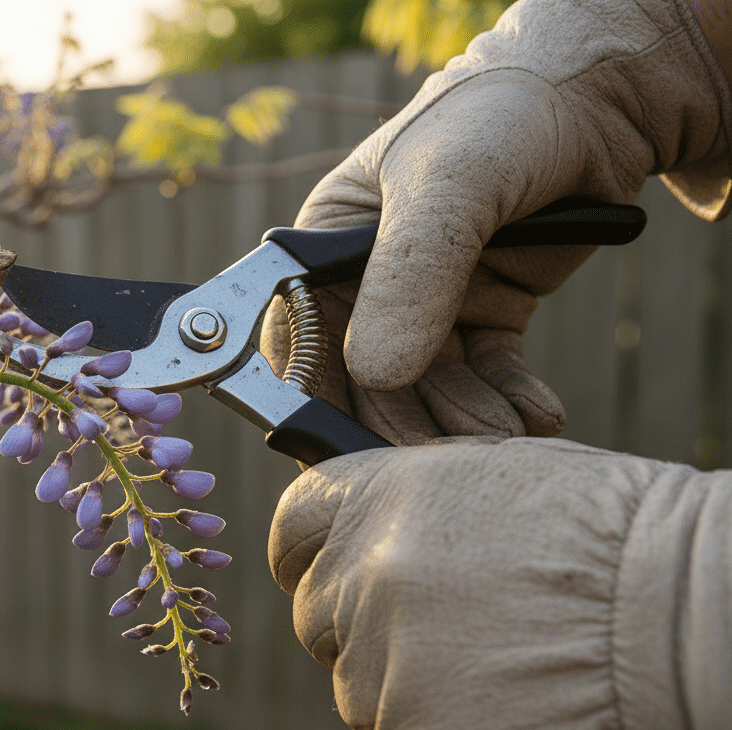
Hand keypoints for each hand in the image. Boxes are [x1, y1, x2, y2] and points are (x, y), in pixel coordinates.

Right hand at [263, 0, 730, 444]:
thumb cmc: (498, 119)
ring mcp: (425, 308)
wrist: (595, 105)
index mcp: (323, 250)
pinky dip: (506, 404)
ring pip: (426, 391)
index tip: (349, 445)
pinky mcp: (482, 321)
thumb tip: (373, 373)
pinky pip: (484, 379)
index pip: (297, 337)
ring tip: (504, 439)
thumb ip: (410, 274)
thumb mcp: (448, 184)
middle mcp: (364, 287)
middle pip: (362, 382)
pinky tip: (536, 418)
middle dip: (402, 423)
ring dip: (460, 423)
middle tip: (446, 461)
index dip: (315, 395)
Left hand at [269, 437, 729, 729]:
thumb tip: (373, 534)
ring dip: (412, 694)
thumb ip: (415, 509)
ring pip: (362, 693)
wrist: (688, 617)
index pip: (293, 527)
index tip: (317, 576)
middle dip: (364, 633)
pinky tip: (507, 722)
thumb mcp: (502, 482)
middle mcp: (365, 574)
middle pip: (321, 619)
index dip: (305, 557)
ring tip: (504, 677)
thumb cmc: (620, 540)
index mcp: (382, 497)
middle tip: (445, 642)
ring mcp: (382, 662)